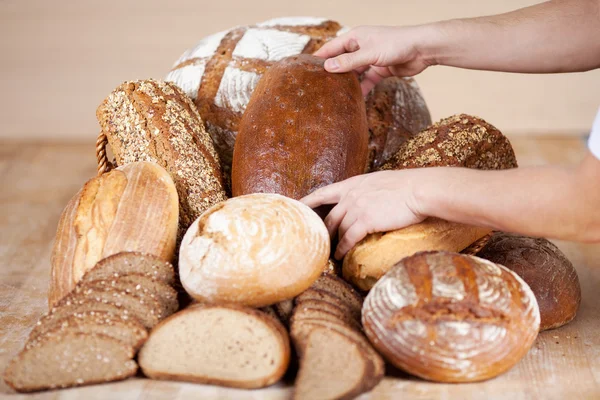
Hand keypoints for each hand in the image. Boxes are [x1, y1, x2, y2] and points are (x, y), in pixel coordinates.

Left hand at [301, 170, 425, 258]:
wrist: (419, 190)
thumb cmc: (406, 185)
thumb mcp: (379, 181)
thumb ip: (366, 190)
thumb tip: (366, 198)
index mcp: (352, 184)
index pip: (323, 193)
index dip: (308, 201)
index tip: (298, 208)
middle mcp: (350, 195)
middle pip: (329, 217)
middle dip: (324, 231)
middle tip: (321, 242)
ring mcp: (357, 208)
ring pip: (338, 229)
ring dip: (334, 243)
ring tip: (331, 253)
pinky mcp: (366, 221)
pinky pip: (349, 238)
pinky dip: (343, 248)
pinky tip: (341, 256)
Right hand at [314, 25, 436, 94]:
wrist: (422, 49)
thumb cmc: (397, 44)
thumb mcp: (369, 54)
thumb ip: (349, 62)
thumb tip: (328, 67)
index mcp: (356, 37)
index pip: (332, 47)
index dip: (320, 57)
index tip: (306, 68)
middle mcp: (361, 47)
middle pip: (342, 61)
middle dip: (332, 72)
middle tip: (318, 86)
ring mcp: (371, 59)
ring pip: (354, 73)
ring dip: (346, 83)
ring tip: (333, 95)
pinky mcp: (380, 70)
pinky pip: (366, 81)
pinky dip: (361, 89)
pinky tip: (354, 100)